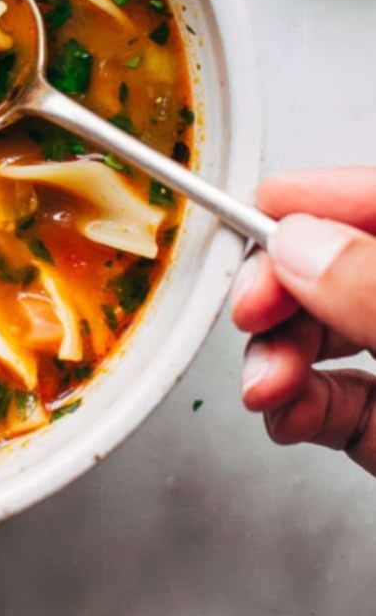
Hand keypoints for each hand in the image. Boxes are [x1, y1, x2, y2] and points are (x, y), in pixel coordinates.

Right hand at [232, 169, 375, 475]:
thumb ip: (371, 284)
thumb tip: (298, 243)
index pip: (373, 201)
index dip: (313, 199)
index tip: (256, 209)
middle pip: (331, 268)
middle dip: (280, 293)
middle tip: (251, 309)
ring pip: (323, 335)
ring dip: (276, 357)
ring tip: (267, 384)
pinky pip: (332, 402)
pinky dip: (295, 408)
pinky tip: (285, 416)